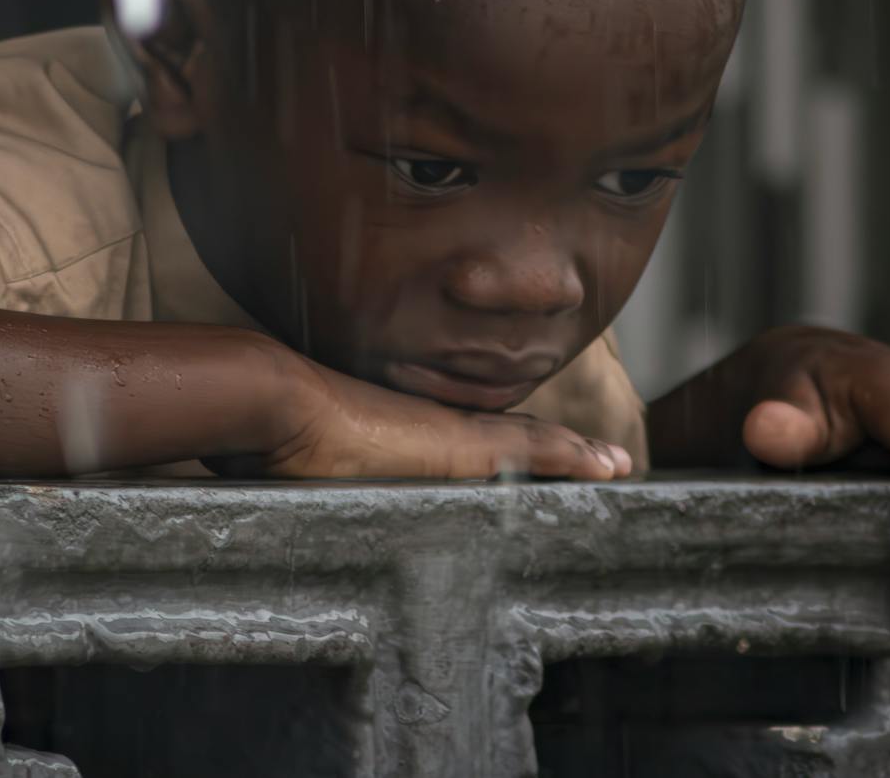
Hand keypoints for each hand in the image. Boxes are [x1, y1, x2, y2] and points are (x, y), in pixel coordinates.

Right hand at [217, 350, 631, 481]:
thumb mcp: (300, 465)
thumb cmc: (273, 436)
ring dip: (575, 452)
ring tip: (616, 463)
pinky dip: (571, 455)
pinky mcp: (459, 447)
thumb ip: (308, 473)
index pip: (467, 439)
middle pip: (510, 435)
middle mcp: (434, 427)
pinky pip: (533, 449)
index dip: (505, 445)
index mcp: (402, 433)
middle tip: (601, 458)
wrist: (273, 402)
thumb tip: (282, 487)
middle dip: (555, 448)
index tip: (533, 450)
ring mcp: (448, 434)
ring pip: (531, 440)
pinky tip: (604, 465)